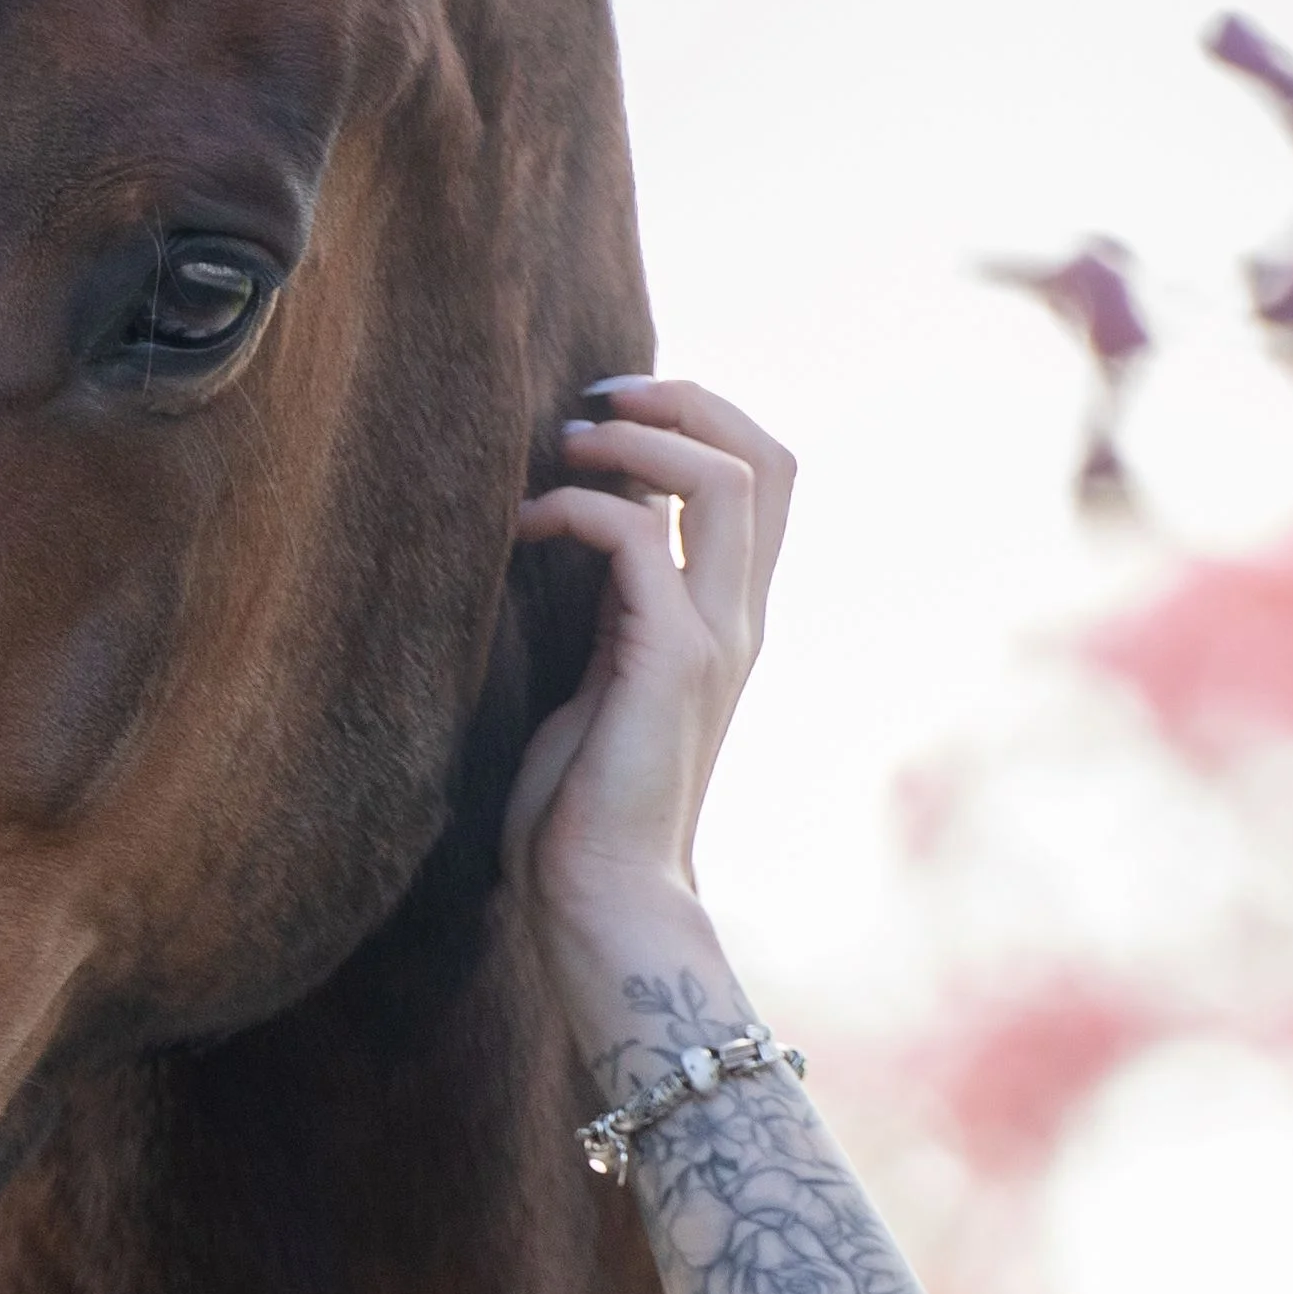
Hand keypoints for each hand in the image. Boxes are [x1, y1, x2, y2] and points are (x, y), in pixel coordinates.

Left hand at [505, 376, 796, 907]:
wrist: (600, 895)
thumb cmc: (581, 801)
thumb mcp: (605, 672)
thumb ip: (617, 602)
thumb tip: (593, 521)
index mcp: (729, 616)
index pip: (762, 479)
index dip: (700, 419)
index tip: (610, 412)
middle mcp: (738, 617)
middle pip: (768, 458)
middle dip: (686, 400)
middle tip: (596, 398)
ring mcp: (715, 637)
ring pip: (727, 480)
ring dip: (639, 439)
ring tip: (564, 446)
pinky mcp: (671, 661)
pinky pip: (638, 539)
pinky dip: (579, 508)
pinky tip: (524, 527)